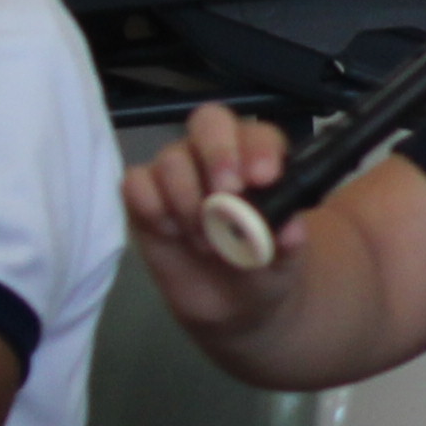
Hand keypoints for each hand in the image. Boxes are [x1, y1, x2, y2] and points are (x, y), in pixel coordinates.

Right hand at [120, 105, 305, 332]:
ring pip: (171, 158)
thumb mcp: (287, 261)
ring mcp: (177, 173)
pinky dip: (153, 207)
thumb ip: (290, 241)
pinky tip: (172, 233)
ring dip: (188, 200)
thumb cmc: (264, 267)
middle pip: (209, 121)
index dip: (258, 149)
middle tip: (226, 194)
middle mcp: (215, 156)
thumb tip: (290, 229)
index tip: (261, 179)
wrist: (231, 304)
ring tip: (206, 241)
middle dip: (218, 154)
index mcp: (259, 161)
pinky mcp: (143, 196)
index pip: (258, 134)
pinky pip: (135, 183)